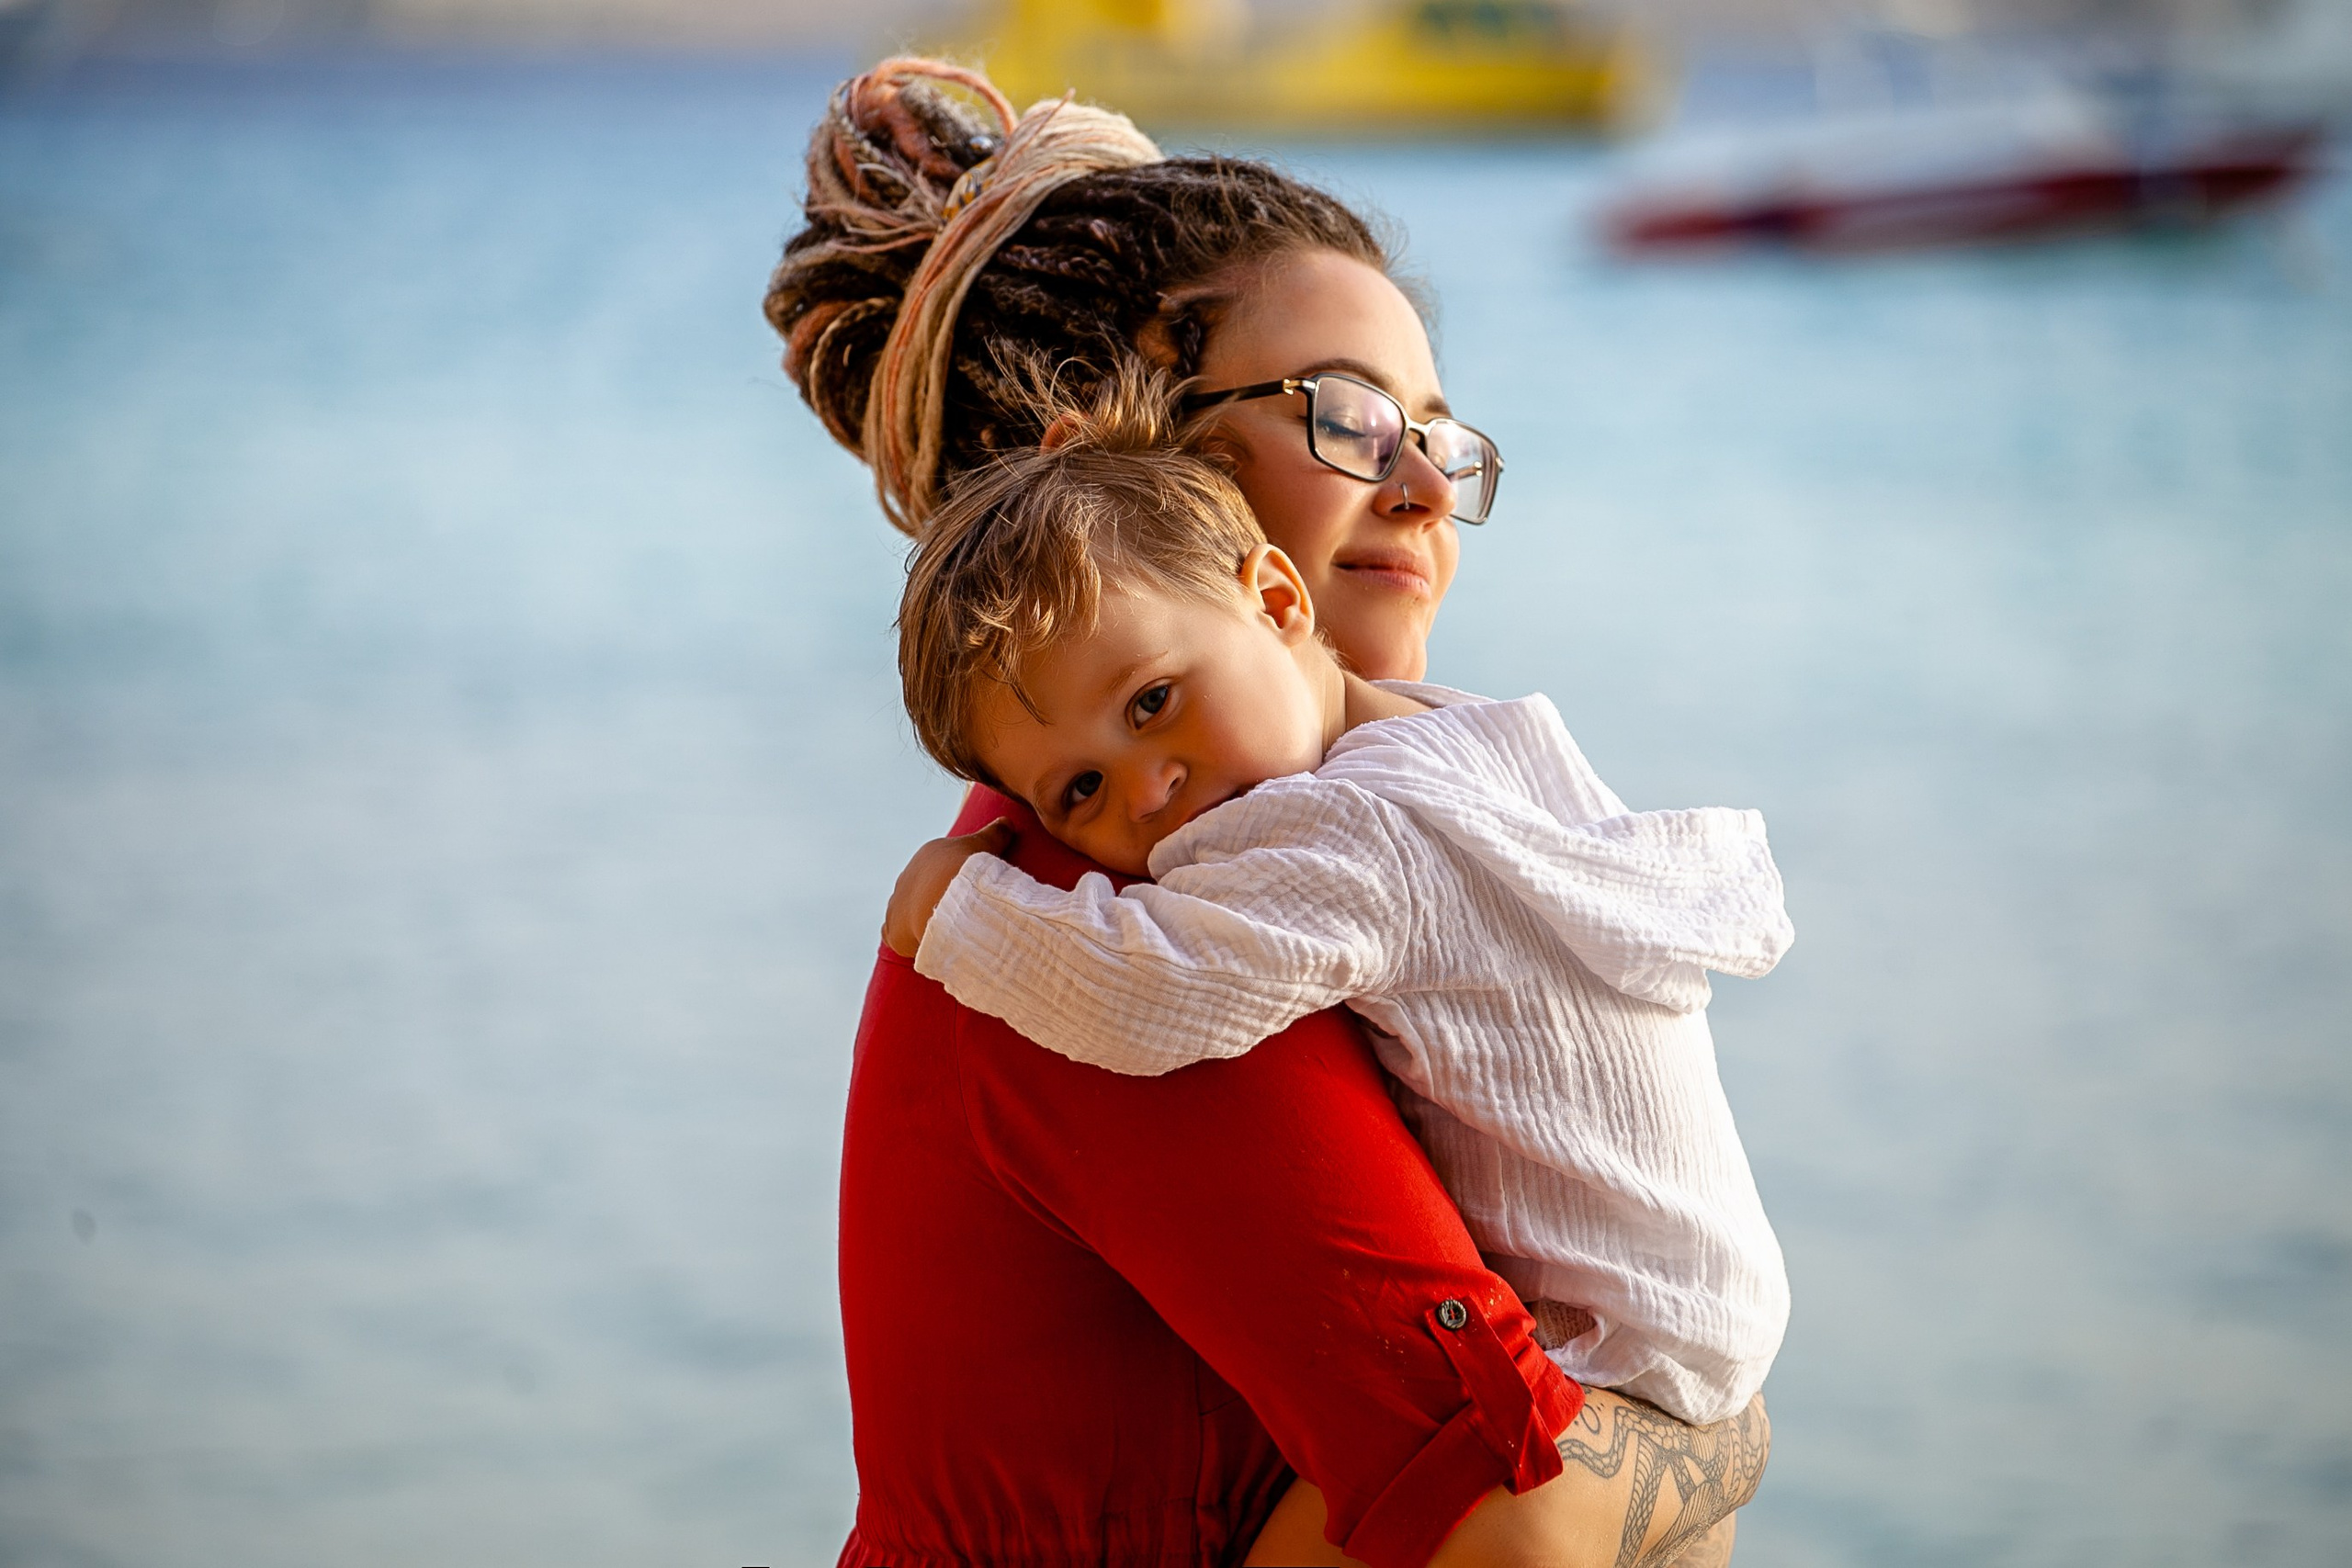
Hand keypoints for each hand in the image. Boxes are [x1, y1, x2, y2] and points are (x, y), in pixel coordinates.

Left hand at [882, 819, 1015, 958]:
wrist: (943, 897)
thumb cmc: (965, 868)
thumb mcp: (984, 845)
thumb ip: (996, 834)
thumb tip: (1008, 822)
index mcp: (925, 858)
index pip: (935, 871)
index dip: (949, 882)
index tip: (964, 893)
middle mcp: (906, 879)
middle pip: (919, 892)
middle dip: (934, 902)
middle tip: (956, 915)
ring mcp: (896, 905)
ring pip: (905, 913)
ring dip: (920, 922)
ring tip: (943, 933)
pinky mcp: (892, 931)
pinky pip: (894, 936)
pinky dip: (908, 941)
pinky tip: (924, 945)